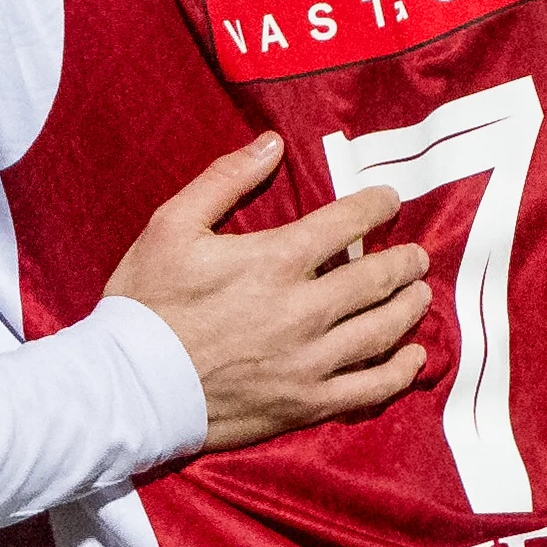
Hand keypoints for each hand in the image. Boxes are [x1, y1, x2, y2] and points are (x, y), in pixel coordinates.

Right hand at [106, 134, 436, 450]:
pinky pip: (369, 388)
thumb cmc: (145, 303)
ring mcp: (309, 361)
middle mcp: (303, 310)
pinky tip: (414, 358)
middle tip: (415, 256)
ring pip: (383, 330)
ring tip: (420, 295)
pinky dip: (399, 371)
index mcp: (275, 260)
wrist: (126, 388)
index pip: (347, 223)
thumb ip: (225, 180)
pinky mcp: (305, 403)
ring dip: (409, 308)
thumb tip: (271, 143)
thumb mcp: (172, 226)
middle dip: (404, 262)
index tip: (389, 200)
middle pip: (377, 278)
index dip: (377, 205)